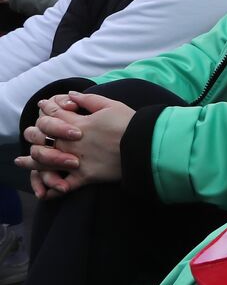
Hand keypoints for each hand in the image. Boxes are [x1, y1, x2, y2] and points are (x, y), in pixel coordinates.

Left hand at [16, 92, 133, 196]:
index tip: (44, 105)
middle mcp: (72, 142)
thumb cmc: (131, 124)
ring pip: (45, 161)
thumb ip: (88, 99)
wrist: (146, 147)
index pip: (53, 113)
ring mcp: (76, 161)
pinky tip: (46, 190)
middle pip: (42, 136)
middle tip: (32, 132)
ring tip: (23, 161)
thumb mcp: (112, 105)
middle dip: (34, 132)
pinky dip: (54, 189)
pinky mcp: (85, 177)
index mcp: (78, 123)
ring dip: (32, 161)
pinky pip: (64, 186)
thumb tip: (70, 94)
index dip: (48, 108)